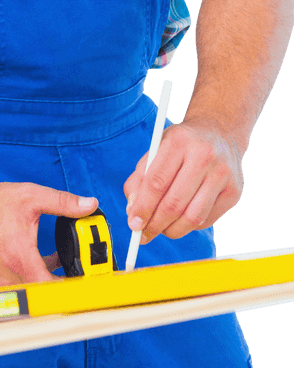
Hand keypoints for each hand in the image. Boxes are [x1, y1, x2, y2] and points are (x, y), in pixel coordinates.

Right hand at [0, 181, 97, 286]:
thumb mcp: (31, 197)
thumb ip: (62, 202)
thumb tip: (88, 205)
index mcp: (20, 258)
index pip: (53, 289)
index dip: (73, 288)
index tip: (87, 280)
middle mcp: (10, 276)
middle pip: (45, 295)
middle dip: (66, 284)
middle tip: (80, 270)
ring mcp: (1, 281)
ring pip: (34, 292)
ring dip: (50, 281)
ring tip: (63, 264)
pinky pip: (22, 287)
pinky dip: (35, 278)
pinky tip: (42, 260)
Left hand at [123, 118, 243, 242]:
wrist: (220, 132)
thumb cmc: (182, 144)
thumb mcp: (157, 149)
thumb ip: (140, 178)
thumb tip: (134, 212)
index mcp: (179, 141)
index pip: (156, 182)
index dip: (142, 207)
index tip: (133, 224)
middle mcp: (204, 156)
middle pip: (174, 203)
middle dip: (155, 225)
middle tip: (143, 235)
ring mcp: (222, 174)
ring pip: (192, 217)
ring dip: (172, 230)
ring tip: (162, 229)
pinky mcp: (234, 191)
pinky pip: (206, 220)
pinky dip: (189, 226)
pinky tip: (182, 218)